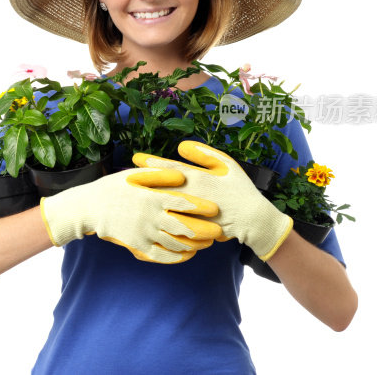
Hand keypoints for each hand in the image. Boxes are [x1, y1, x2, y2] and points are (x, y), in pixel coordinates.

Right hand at [40, 168, 221, 263]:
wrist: (90, 207)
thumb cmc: (114, 187)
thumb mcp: (136, 174)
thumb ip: (160, 174)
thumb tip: (183, 174)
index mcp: (151, 197)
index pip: (183, 203)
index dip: (202, 207)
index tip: (216, 208)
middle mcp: (149, 217)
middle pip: (184, 227)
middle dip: (204, 230)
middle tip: (219, 231)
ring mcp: (143, 234)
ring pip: (175, 243)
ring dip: (194, 245)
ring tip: (207, 243)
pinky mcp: (137, 245)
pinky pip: (161, 256)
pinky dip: (177, 257)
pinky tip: (187, 255)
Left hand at [133, 141, 292, 260]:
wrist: (253, 221)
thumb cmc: (239, 189)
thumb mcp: (226, 165)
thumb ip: (203, 154)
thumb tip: (180, 146)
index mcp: (200, 178)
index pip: (171, 169)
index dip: (152, 163)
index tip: (136, 158)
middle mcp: (193, 196)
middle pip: (162, 188)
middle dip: (143, 182)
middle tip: (123, 176)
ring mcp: (192, 215)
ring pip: (164, 207)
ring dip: (147, 201)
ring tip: (129, 196)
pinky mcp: (193, 230)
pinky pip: (172, 225)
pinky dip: (158, 222)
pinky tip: (143, 220)